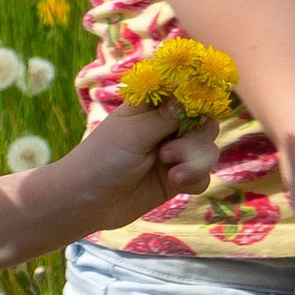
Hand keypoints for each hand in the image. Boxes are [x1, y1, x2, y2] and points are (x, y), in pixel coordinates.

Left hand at [35, 101, 221, 240]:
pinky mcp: (176, 179)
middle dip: (195, 140)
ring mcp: (174, 154)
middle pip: (204, 123)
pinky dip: (195, 179)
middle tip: (168, 154)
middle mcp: (166, 127)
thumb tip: (194, 95)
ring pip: (207, 149)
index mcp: (153, 107)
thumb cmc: (102, 159)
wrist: (87, 202)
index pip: (186, 92)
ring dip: (195, 162)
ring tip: (173, 175)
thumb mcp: (134, 133)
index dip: (201, 97)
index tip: (205, 108)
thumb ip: (167, 117)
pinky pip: (202, 175)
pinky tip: (177, 185)